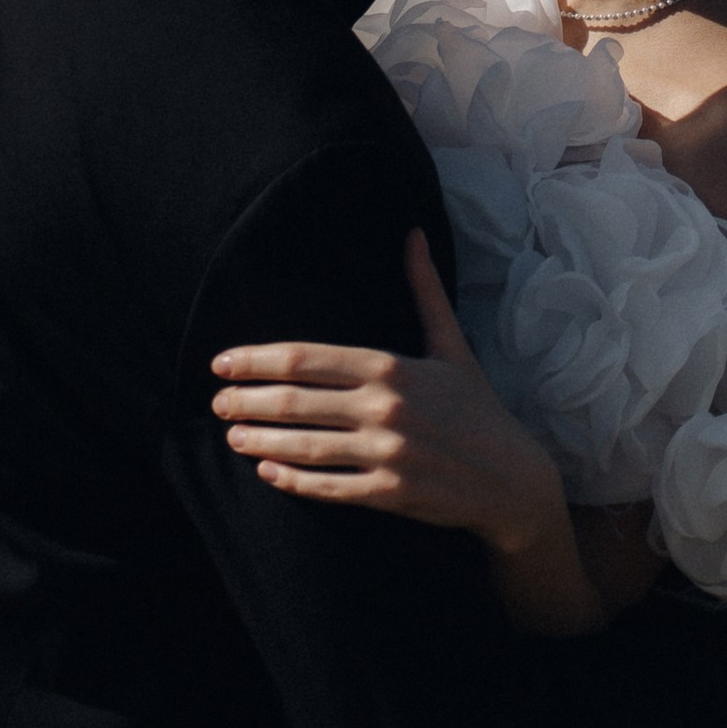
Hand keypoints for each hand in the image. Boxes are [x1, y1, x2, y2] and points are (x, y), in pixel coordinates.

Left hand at [212, 231, 566, 560]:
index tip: (224, 364)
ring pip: (305, 448)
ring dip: (260, 442)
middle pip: (297, 403)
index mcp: (393, 368)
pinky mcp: (390, 494)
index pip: (308, 360)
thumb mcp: (450, 345)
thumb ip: (424, 290)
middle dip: (248, 403)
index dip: (258, 361)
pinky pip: (328, 488)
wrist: (510, 476)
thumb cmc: (476, 405)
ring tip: (231, 436)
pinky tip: (267, 473)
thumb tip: (413, 233)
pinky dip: (292, 481)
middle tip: (216, 403)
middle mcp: (386, 409)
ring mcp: (386, 454)